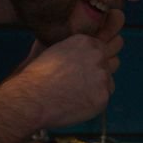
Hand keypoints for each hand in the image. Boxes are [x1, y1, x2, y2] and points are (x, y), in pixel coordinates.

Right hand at [3, 9, 124, 129]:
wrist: (31, 97)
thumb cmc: (37, 76)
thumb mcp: (54, 48)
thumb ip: (74, 48)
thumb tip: (84, 52)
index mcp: (85, 40)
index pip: (103, 47)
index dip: (94, 60)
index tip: (83, 69)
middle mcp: (97, 54)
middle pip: (111, 62)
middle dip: (100, 71)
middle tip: (81, 82)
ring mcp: (102, 75)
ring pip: (109, 81)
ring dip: (98, 87)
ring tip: (76, 93)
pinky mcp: (103, 95)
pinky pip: (105, 97)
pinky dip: (94, 102)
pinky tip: (76, 102)